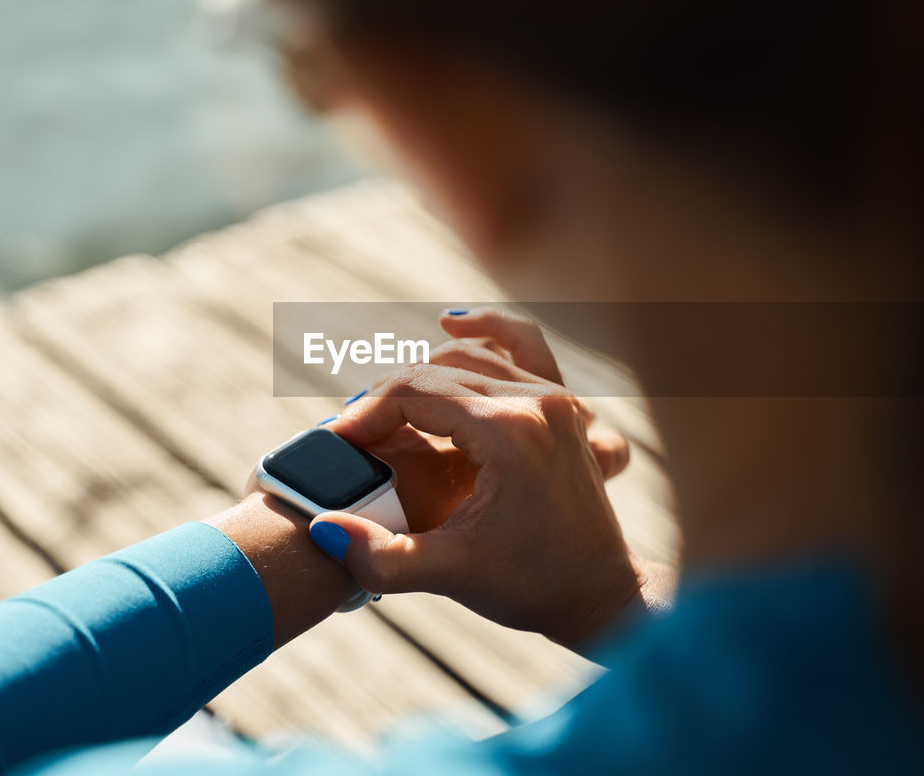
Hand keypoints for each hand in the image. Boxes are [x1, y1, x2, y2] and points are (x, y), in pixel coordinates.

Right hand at [314, 308, 643, 649]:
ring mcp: (558, 399)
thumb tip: (322, 529)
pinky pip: (524, 349)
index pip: (416, 395)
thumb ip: (381, 556)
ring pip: (474, 355)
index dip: (366, 415)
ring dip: (425, 372)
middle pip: (439, 372)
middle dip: (387, 399)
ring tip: (385, 403)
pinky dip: (490, 334)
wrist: (601, 596)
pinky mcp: (565, 406)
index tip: (336, 443)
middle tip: (354, 434)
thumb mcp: (451, 573)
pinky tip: (455, 328)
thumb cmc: (533, 585)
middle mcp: (539, 402)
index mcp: (510, 431)